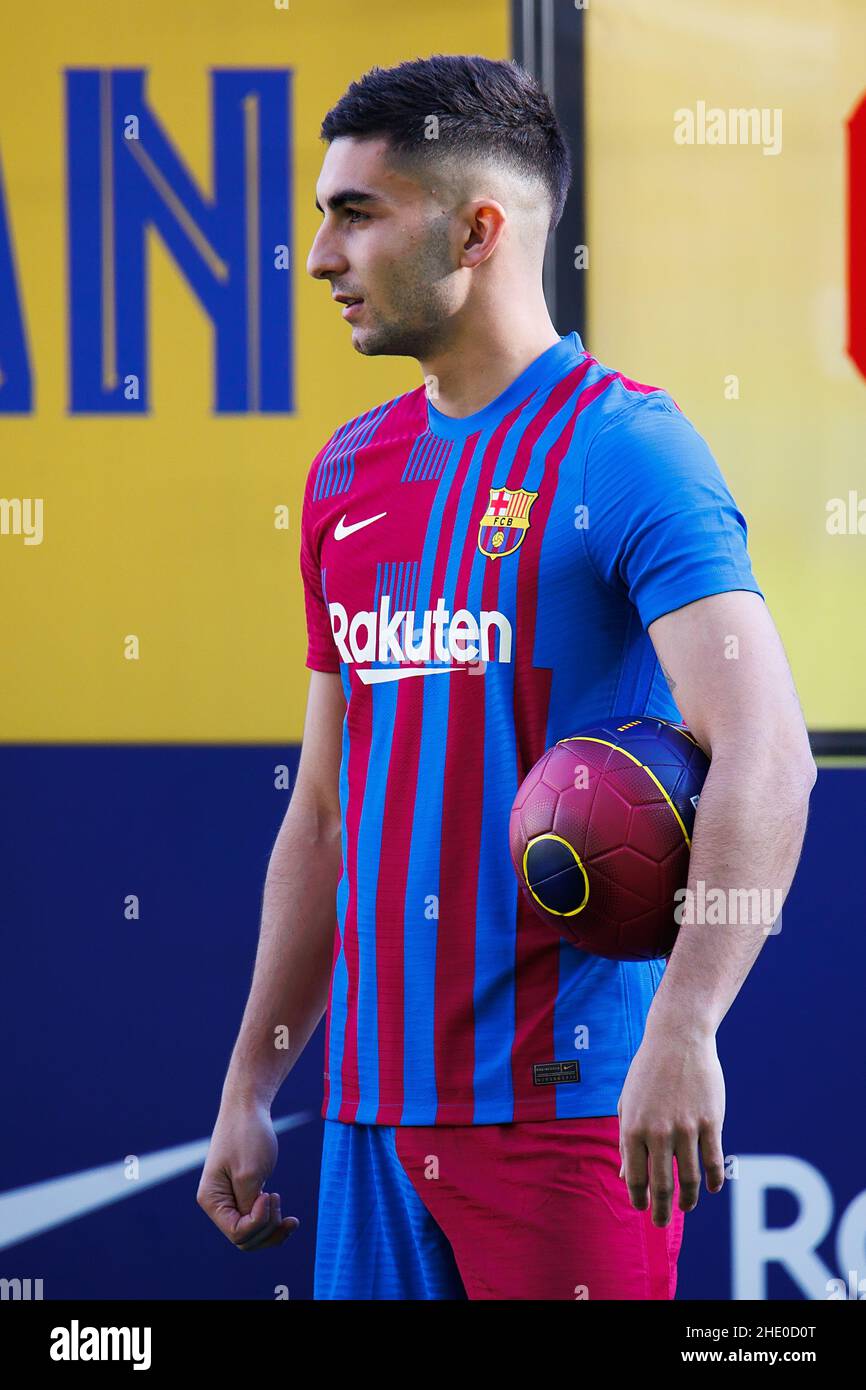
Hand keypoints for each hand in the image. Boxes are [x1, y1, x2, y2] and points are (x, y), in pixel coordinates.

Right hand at [196, 1097, 298, 1250]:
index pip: (236, 1233)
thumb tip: (252, 1229)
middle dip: (268, 1229)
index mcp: (211, 1199)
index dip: (258, 1222)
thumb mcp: (250, 1174)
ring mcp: (231, 1200)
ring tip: (291, 1218)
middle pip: (245, 1238)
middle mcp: (218, 1204)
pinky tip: (289, 1218)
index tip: (270, 1194)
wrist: (248, 1107)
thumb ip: (249, 1206)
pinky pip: (258, 1221)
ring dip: (273, 1230)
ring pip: (253, 1234)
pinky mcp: (245, 1193)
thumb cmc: (247, 1136)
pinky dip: (274, 1223)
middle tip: (279, 1197)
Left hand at [617, 1027, 725, 1225]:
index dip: (639, 1199)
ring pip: (691, 1178)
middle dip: (662, 1209)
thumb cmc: (648, 1072)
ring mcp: (686, 1128)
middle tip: (661, 1222)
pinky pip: (714, 1161)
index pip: (635, 1177)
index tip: (643, 1209)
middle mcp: (658, 1132)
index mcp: (632, 1128)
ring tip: (687, 1207)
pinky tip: (711, 1188)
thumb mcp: (628, 1104)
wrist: (678, 1039)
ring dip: (689, 1199)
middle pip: (663, 1185)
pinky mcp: (711, 1122)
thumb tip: (627, 1177)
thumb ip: (627, 1142)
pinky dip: (713, 1180)